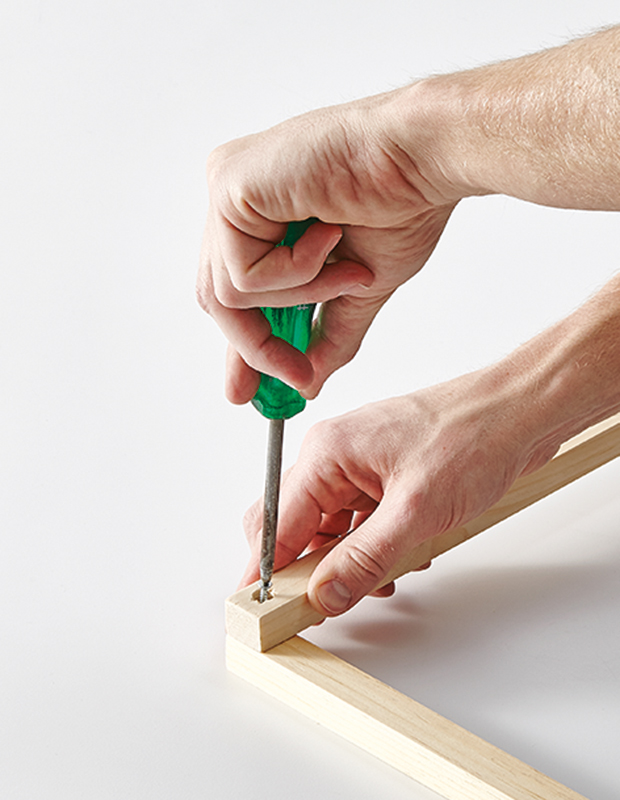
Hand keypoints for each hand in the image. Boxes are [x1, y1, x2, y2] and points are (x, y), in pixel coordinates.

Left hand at [197, 91, 457, 401]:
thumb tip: (310, 382)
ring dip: (300, 298)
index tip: (245, 392)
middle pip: (220, 300)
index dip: (243, 344)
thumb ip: (327, 333)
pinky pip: (243, 275)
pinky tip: (331, 236)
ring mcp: (226, 191)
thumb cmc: (401, 204)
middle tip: (297, 376)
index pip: (235, 292)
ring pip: (230, 295)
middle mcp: (234, 201)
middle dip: (259, 346)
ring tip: (348, 270)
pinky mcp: (228, 188)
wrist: (423, 157)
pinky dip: (296, 275)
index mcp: (259, 216)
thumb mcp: (357, 288)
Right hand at [239, 365, 559, 615]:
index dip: (266, 569)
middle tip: (329, 602)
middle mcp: (335, 458)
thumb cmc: (473, 435)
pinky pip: (360, 524)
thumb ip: (365, 558)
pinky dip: (374, 548)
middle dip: (312, 567)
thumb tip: (325, 593)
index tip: (262, 608)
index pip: (276, 521)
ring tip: (386, 578)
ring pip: (331, 530)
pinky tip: (405, 558)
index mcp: (328, 452)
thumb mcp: (416, 509)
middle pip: (297, 526)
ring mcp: (360, 469)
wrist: (520, 413)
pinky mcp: (384, 480)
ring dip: (350, 562)